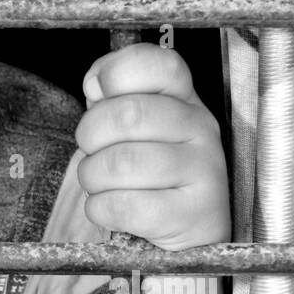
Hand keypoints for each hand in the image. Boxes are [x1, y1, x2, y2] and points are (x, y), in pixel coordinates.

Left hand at [75, 43, 229, 250]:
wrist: (189, 229)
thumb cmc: (150, 169)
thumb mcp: (134, 124)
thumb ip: (111, 95)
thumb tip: (95, 83)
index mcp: (184, 97)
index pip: (161, 63)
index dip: (116, 71)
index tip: (98, 92)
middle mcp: (201, 128)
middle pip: (129, 114)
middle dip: (89, 134)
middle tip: (90, 149)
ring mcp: (204, 171)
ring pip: (122, 164)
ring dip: (91, 175)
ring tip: (98, 182)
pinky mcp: (195, 215)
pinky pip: (125, 207)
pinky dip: (99, 208)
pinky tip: (107, 206)